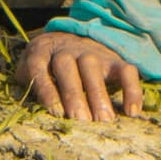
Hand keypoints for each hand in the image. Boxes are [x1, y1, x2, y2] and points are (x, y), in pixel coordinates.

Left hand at [20, 30, 146, 121]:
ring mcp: (91, 52)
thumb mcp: (30, 67)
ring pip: (93, 68)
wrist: (71, 38)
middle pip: (67, 68)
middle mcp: (66, 49)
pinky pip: (126, 71)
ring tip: (104, 121)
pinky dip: (131, 90)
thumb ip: (28, 84)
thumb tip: (31, 110)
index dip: (46, 89)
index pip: (39, 68)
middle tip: (81, 121)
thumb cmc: (47, 64)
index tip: (56, 112)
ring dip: (99, 94)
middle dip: (74, 95)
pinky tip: (132, 113)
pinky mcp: (113, 60)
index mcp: (41, 52)